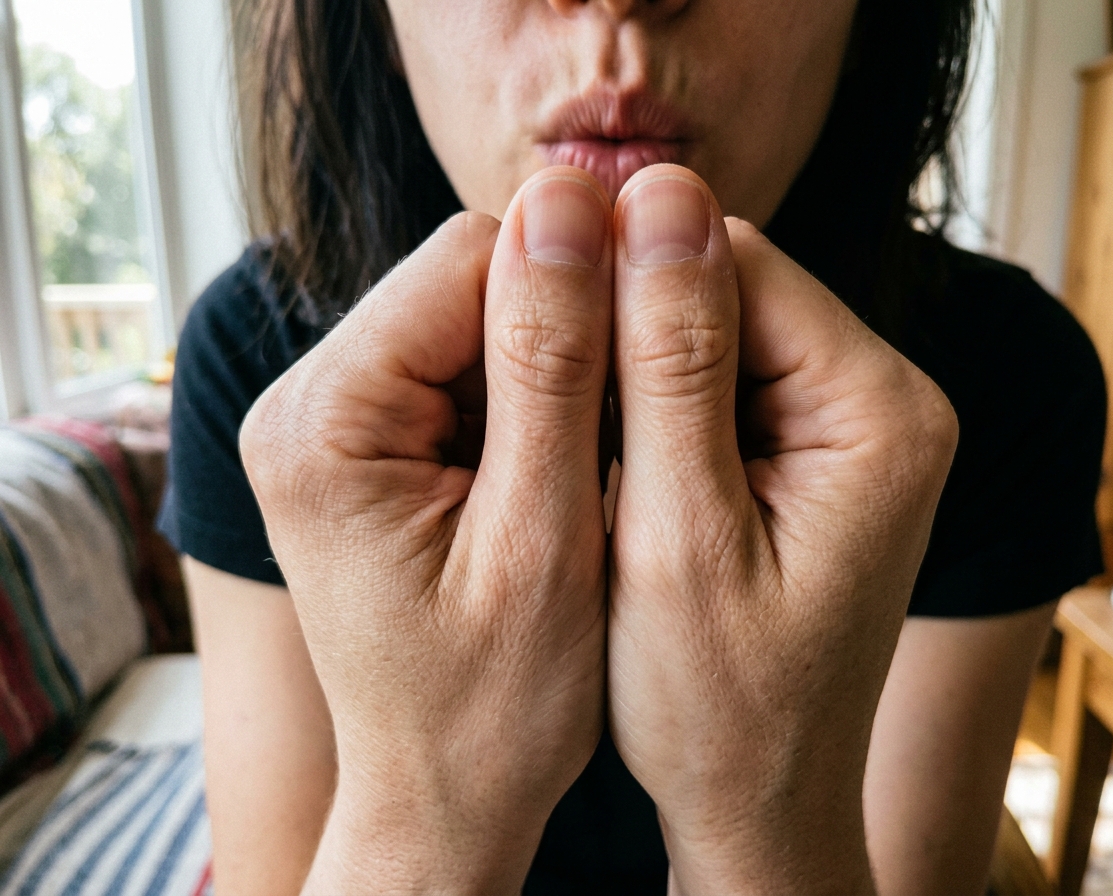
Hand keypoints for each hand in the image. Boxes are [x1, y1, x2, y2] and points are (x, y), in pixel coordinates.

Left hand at [241, 169, 614, 894]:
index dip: (582, 283)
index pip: (470, 257)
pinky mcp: (368, 441)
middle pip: (467, 278)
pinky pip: (466, 369)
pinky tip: (566, 471)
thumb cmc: (493, 708)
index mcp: (325, 422)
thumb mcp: (543, 540)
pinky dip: (534, 402)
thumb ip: (553, 368)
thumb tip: (570, 206)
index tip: (658, 352)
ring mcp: (332, 420)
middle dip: (565, 333)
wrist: (443, 797)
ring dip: (555, 370)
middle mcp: (304, 403)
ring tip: (596, 466)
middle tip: (628, 430)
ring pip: (475, 319)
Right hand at [606, 166, 958, 895]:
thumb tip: (659, 199)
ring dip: (636, 366)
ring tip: (578, 438)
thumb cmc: (718, 704)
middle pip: (734, 286)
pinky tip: (610, 457)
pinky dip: (655, 405)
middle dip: (631, 324)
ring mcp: (853, 426)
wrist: (761, 801)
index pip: (740, 261)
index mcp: (879, 412)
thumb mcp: (677, 535)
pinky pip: (722, 381)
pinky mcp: (815, 451)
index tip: (529, 309)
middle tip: (545, 388)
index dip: (625, 270)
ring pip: (718, 330)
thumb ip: (669, 367)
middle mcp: (888, 401)